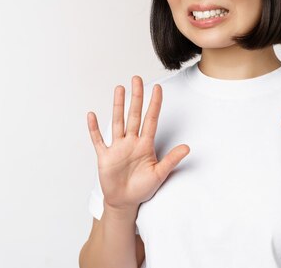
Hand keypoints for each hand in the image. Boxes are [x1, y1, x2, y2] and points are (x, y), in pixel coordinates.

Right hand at [87, 76, 189, 211]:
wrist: (125, 202)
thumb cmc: (142, 188)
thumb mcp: (160, 174)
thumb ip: (172, 160)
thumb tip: (188, 147)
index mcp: (145, 144)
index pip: (151, 119)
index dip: (155, 104)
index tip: (158, 88)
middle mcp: (131, 142)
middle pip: (134, 115)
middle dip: (136, 97)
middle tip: (137, 79)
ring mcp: (117, 147)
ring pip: (118, 122)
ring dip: (118, 106)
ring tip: (119, 89)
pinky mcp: (105, 156)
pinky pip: (98, 140)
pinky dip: (94, 129)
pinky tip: (91, 115)